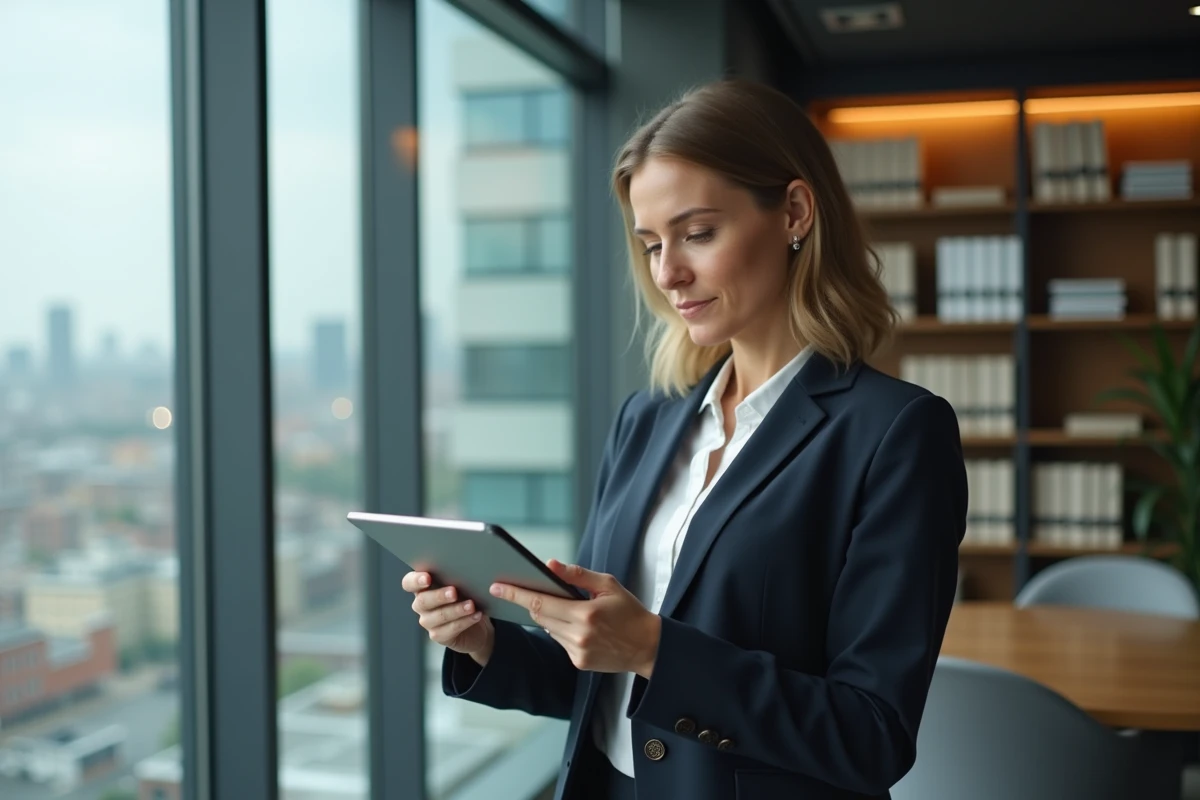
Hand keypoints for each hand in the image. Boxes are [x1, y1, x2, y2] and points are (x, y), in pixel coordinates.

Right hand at [403, 571, 494, 666]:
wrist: (477, 623)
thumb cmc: (467, 596)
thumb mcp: (463, 583)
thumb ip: (459, 576)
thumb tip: (467, 570)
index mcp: (422, 587)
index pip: (409, 583)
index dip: (415, 580)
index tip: (427, 578)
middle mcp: (421, 604)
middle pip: (422, 601)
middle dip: (439, 596)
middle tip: (454, 592)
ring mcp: (428, 621)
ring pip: (438, 616)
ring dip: (456, 610)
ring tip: (471, 605)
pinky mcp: (438, 635)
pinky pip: (449, 630)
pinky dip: (464, 621)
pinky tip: (476, 615)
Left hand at [490, 559, 660, 677]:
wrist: (648, 646)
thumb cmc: (630, 612)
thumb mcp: (608, 585)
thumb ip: (577, 575)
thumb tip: (551, 565)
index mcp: (586, 615)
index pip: (540, 603)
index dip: (516, 594)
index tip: (497, 587)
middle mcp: (579, 636)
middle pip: (539, 617)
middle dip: (529, 603)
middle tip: (520, 589)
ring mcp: (577, 652)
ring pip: (548, 629)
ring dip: (548, 616)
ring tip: (563, 606)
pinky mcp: (578, 663)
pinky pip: (559, 641)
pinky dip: (560, 630)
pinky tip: (576, 624)